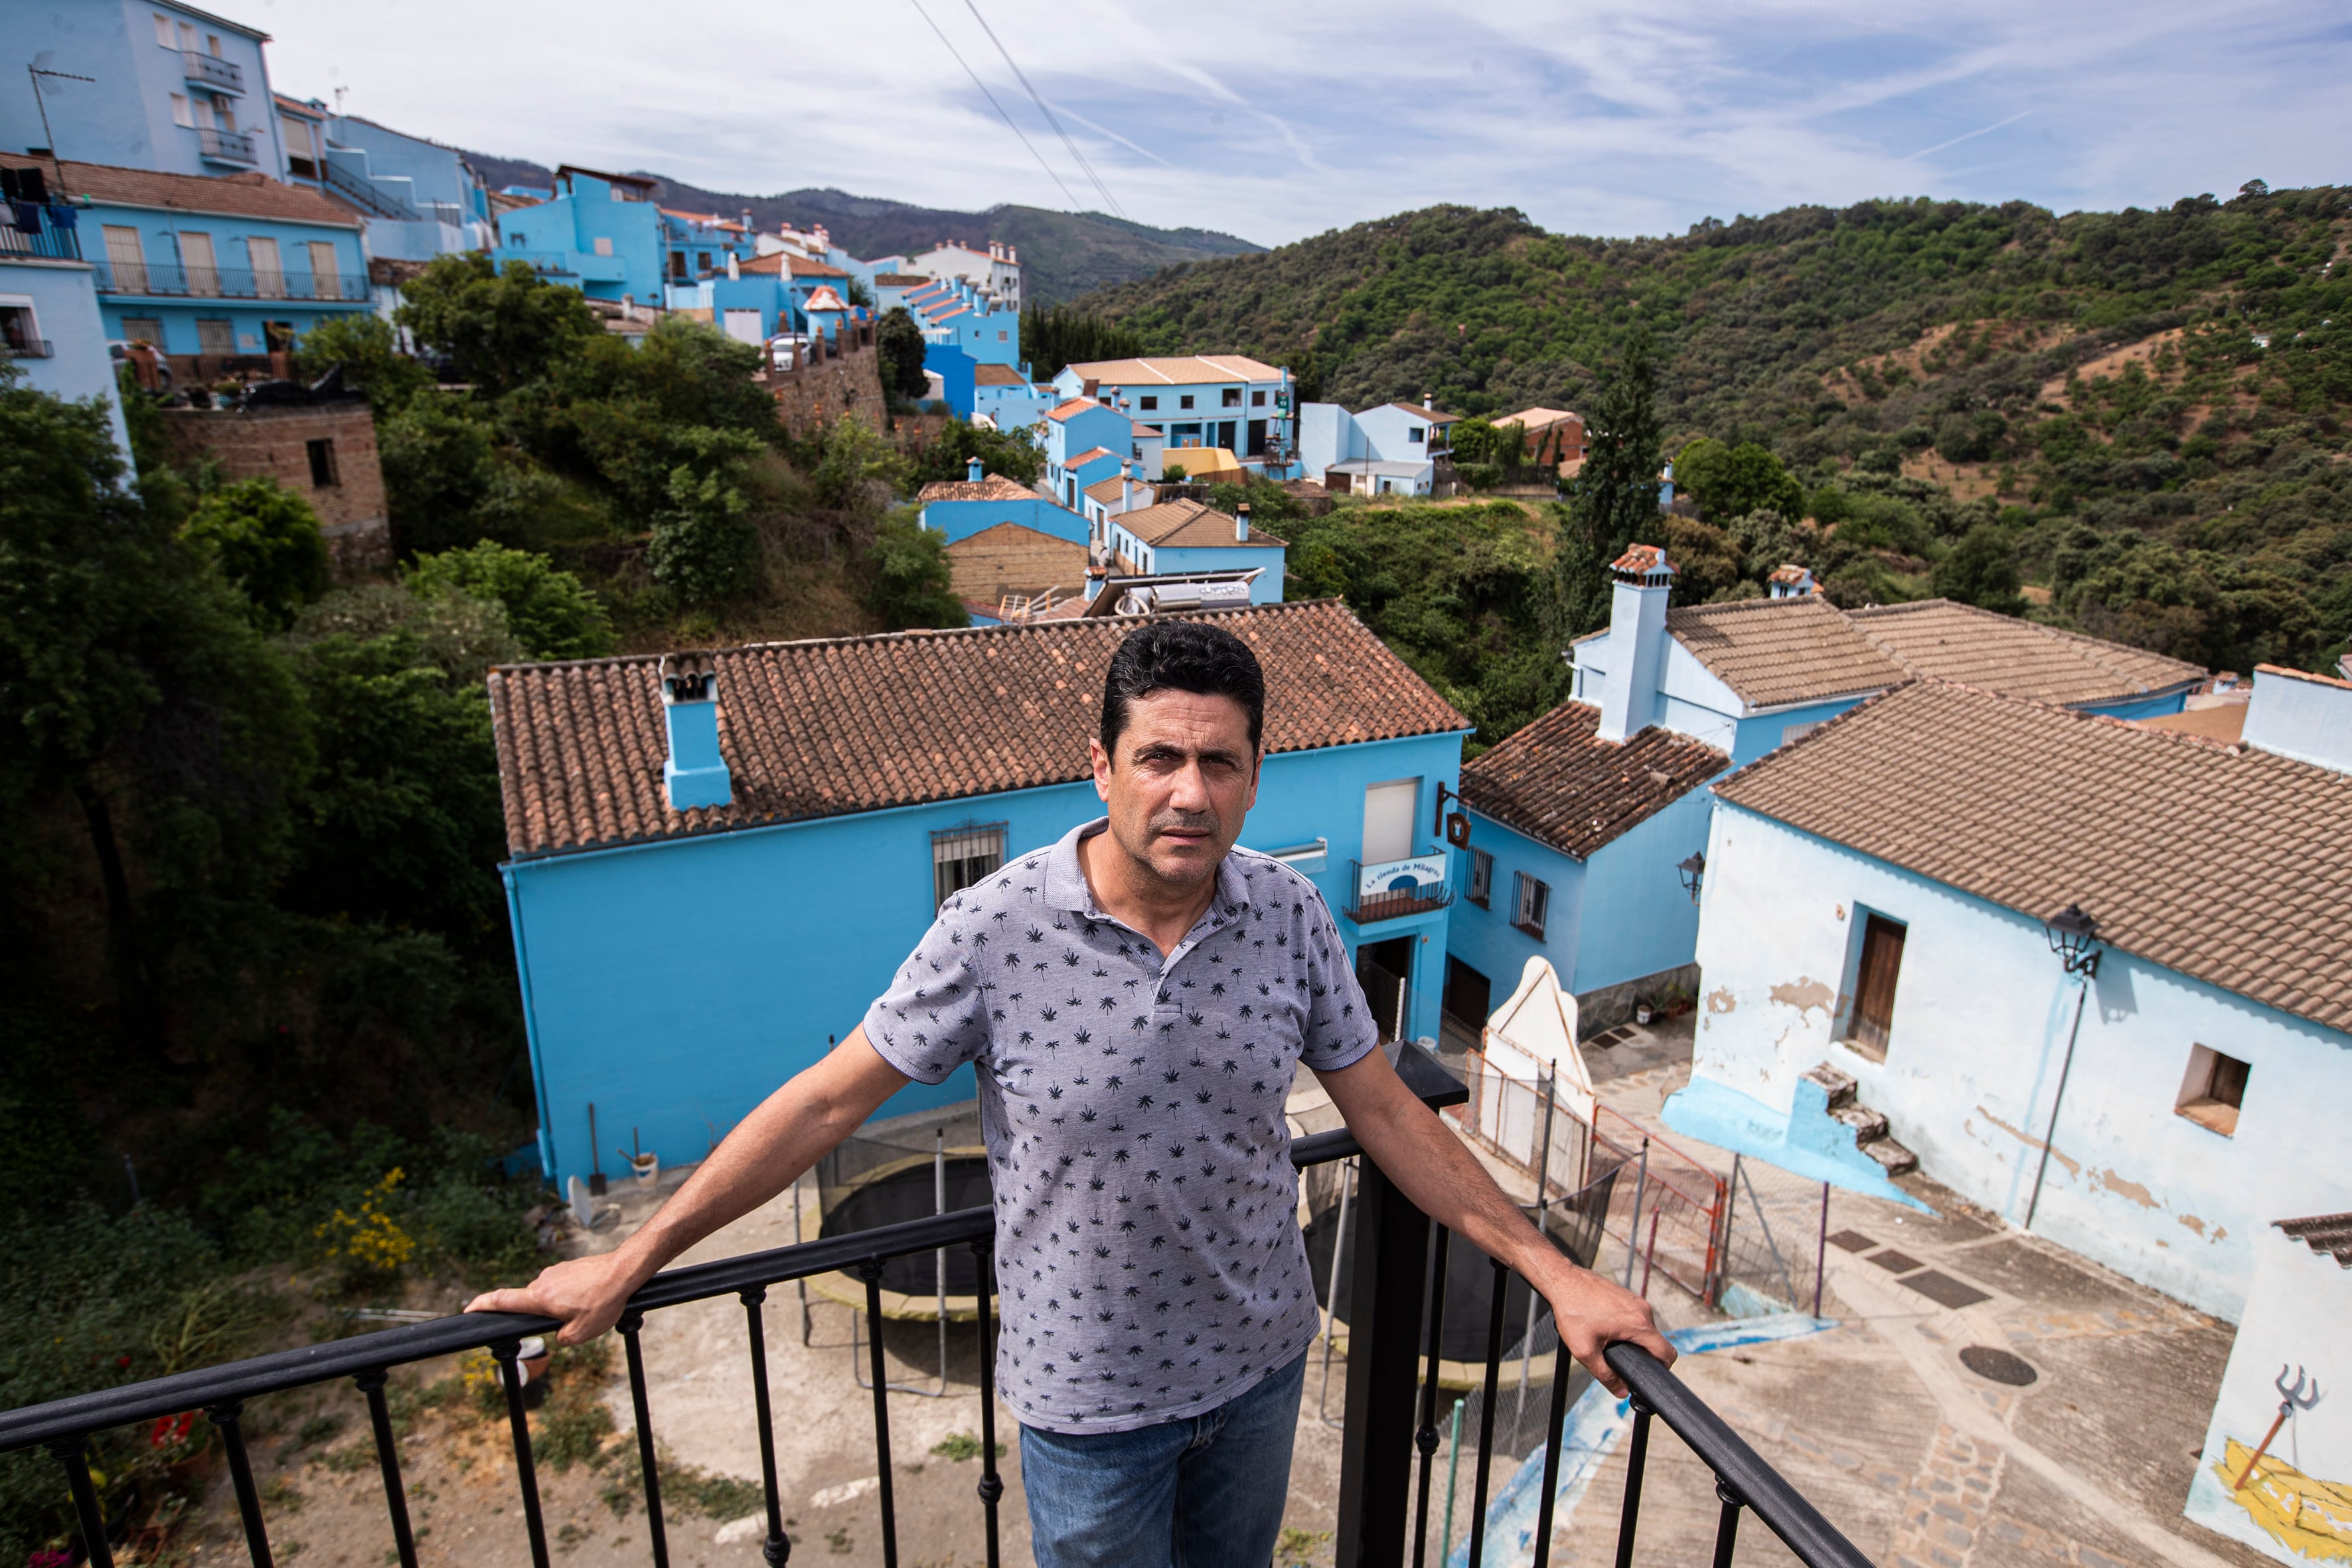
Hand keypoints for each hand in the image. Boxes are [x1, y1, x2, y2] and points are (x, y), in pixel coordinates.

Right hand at [466, 1251, 648, 1346]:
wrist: (624, 1271)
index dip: (482, 1305)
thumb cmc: (604, 1301)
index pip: (503, 1300)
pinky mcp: (569, 1267)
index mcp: (540, 1298)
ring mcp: (556, 1271)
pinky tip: (593, 1299)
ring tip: (589, 1309)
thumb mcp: (581, 1334)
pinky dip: (573, 1296)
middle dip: (546, 1317)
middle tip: (571, 1321)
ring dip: (563, 1306)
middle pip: (533, 1304)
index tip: (468, 1309)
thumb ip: (562, 1339)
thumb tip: (559, 1335)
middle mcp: (543, 1281)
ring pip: (551, 1296)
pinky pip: (564, 1286)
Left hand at [1533, 1263, 1675, 1398]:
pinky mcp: (1628, 1295)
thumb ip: (1606, 1375)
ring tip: (1608, 1339)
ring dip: (1632, 1339)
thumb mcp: (1585, 1351)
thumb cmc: (1572, 1311)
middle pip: (1654, 1342)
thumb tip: (1621, 1391)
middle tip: (1618, 1357)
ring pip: (1643, 1329)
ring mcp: (1636, 1300)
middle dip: (1640, 1354)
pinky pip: (1635, 1317)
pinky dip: (1625, 1326)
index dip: (1662, 1368)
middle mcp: (1643, 1310)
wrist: (1563, 1281)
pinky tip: (1606, 1327)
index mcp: (1639, 1324)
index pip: (1667, 1353)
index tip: (1647, 1373)